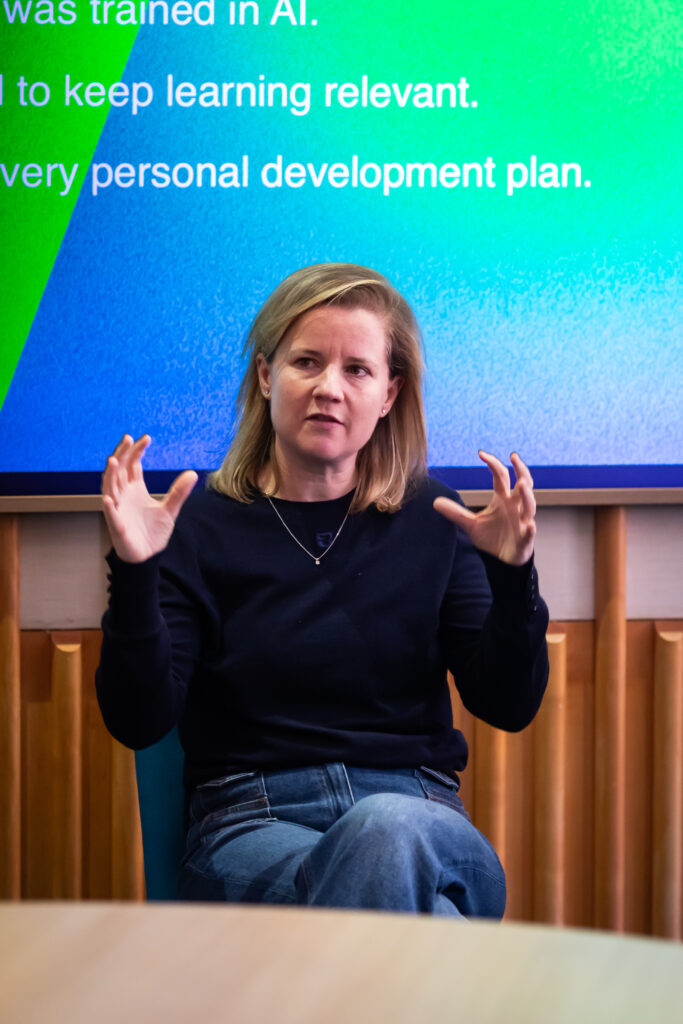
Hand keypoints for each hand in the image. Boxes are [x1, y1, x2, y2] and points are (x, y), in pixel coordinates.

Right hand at [101, 434, 197, 562]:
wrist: (147, 556)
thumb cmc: (153, 532)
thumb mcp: (170, 510)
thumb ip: (179, 492)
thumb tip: (193, 474)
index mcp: (135, 489)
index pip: (132, 465)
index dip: (136, 451)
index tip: (146, 438)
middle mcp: (124, 495)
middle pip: (119, 470)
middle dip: (122, 454)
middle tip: (128, 439)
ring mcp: (118, 509)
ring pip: (110, 488)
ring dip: (110, 475)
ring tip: (113, 460)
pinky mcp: (117, 526)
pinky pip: (111, 515)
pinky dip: (110, 507)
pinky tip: (110, 499)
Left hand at [433, 451, 535, 565]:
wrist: (502, 560)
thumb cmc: (491, 537)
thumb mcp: (471, 523)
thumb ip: (456, 513)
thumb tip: (435, 502)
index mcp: (503, 499)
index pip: (501, 476)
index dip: (493, 464)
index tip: (481, 453)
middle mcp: (515, 506)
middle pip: (523, 484)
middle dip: (521, 470)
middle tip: (514, 456)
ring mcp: (522, 521)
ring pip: (529, 505)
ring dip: (527, 495)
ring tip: (522, 485)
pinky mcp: (525, 538)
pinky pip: (530, 532)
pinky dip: (531, 529)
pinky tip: (530, 525)